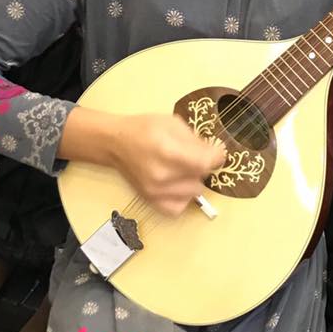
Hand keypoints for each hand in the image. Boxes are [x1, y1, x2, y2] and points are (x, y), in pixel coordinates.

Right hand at [105, 113, 225, 216]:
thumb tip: (216, 153)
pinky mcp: (151, 201)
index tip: (215, 151)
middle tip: (191, 156)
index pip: (206, 163)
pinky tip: (177, 185)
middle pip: (202, 177)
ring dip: (193, 180)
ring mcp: (155, 191)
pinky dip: (183, 198)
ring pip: (194, 192)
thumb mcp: (173, 123)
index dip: (217, 157)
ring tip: (181, 169)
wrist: (115, 143)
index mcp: (167, 150)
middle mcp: (161, 175)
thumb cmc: (144, 128)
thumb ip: (196, 140)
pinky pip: (179, 208)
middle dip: (202, 165)